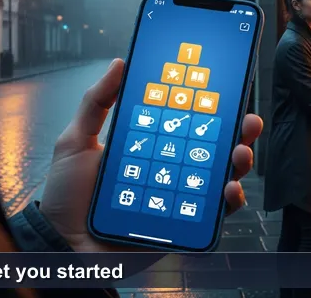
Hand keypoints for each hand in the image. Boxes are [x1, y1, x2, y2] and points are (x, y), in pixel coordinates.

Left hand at [39, 58, 263, 252]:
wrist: (63, 247)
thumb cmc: (66, 198)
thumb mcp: (76, 141)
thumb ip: (96, 102)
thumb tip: (120, 63)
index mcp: (148, 147)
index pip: (185, 122)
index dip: (208, 106)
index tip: (224, 89)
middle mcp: (168, 169)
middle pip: (211, 146)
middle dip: (236, 131)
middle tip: (247, 121)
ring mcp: (177, 197)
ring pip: (220, 176)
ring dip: (239, 161)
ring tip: (240, 153)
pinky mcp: (182, 226)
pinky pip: (213, 214)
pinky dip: (230, 201)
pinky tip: (230, 190)